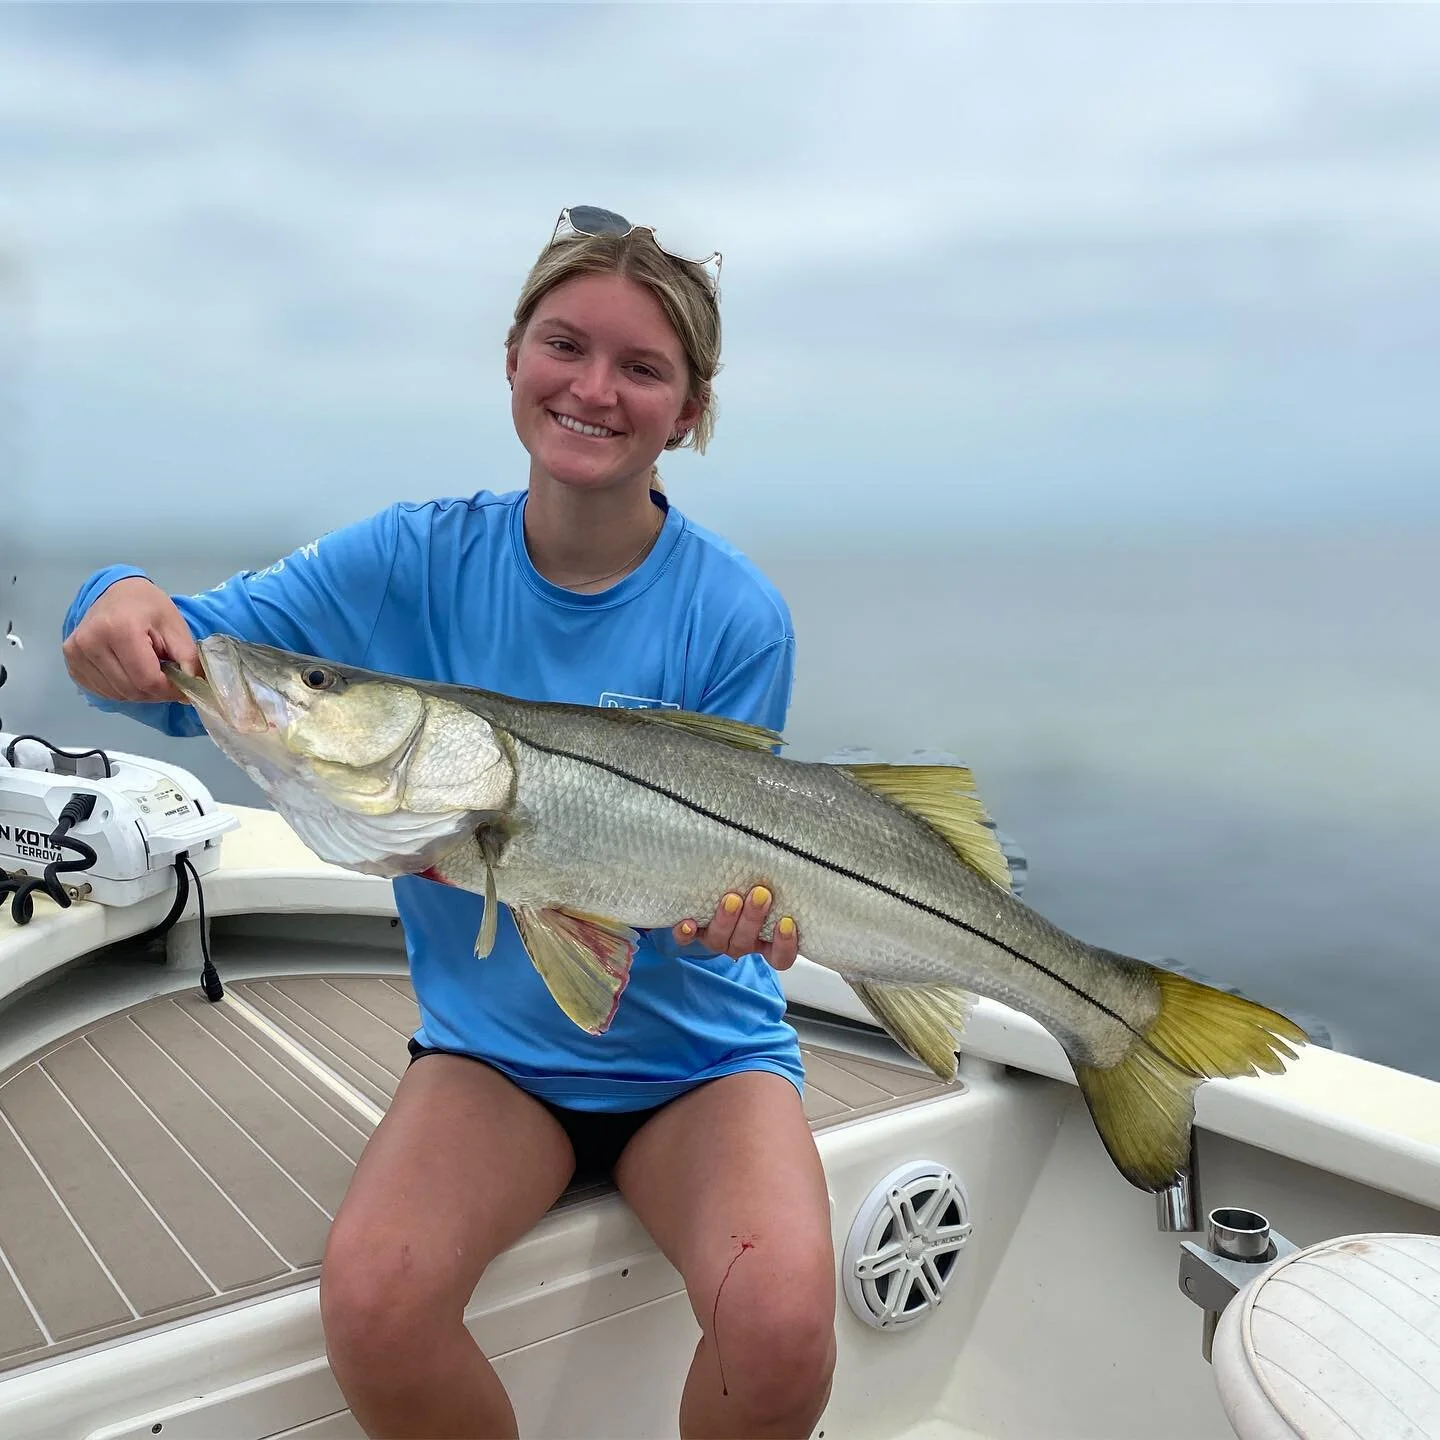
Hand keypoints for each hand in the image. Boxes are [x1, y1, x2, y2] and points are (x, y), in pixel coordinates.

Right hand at [62, 577, 199, 703]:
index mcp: (119, 629)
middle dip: (156, 693)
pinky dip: (122, 690)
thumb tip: (194, 689)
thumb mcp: (175, 626)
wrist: (117, 592)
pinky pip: (102, 691)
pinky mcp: (71, 663)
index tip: (183, 689)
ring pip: (116, 695)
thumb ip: (187, 658)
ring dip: (139, 693)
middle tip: (169, 682)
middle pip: (131, 690)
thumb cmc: (148, 607)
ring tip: (149, 673)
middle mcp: (90, 642)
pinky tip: (130, 673)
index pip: (147, 679)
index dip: (169, 690)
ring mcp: (76, 654)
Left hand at [672, 885, 799, 970]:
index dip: (784, 945)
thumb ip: (789, 885)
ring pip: (721, 941)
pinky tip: (687, 921)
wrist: (712, 894)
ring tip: (731, 898)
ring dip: (726, 920)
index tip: (787, 922)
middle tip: (761, 894)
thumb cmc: (752, 888)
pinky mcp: (693, 932)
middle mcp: (743, 943)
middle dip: (754, 920)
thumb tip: (808, 850)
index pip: (780, 957)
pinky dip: (687, 932)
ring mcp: (718, 939)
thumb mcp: (778, 890)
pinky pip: (687, 939)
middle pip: (747, 943)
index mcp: (766, 941)